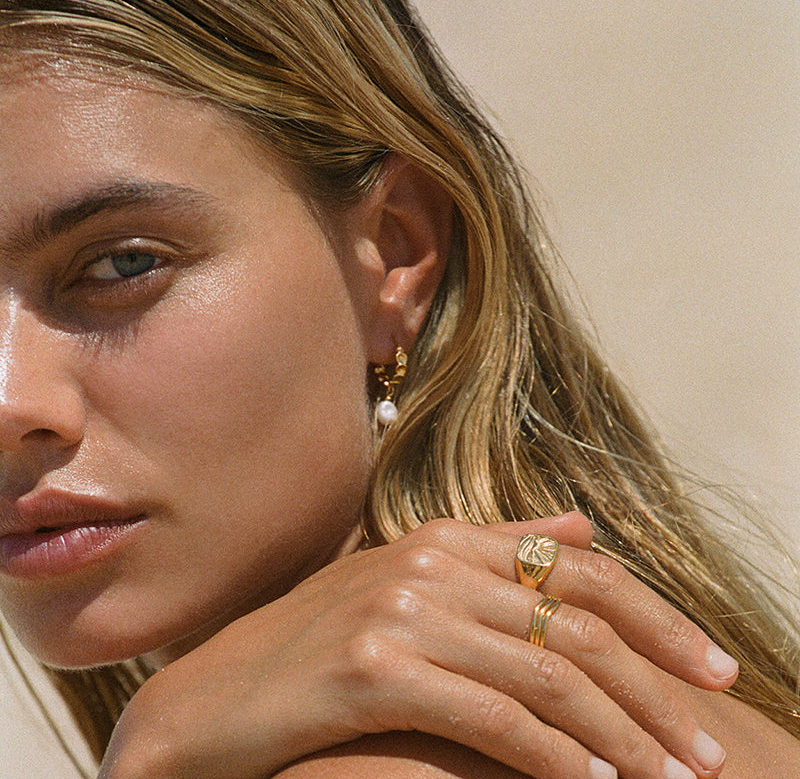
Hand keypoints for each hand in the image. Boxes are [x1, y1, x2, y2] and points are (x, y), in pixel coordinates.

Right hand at [99, 513, 735, 778]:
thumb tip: (583, 526)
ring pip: (545, 673)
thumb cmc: (318, 646)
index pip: (576, 570)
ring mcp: (400, 609)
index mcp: (444, 537)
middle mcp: (429, 561)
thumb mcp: (410, 583)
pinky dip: (554, 757)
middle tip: (712, 750)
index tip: (713, 670)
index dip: (656, 618)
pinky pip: (492, 716)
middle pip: (573, 623)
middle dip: (656, 689)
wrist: (214, 696)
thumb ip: (498, 549)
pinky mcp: (373, 665)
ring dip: (620, 736)